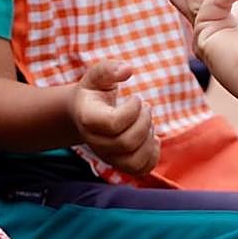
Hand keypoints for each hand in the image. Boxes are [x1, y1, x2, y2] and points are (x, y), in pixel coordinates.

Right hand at [70, 61, 159, 175]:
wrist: (84, 113)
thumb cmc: (94, 91)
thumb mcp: (97, 76)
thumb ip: (109, 69)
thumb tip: (127, 69)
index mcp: (89, 119)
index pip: (113, 123)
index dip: (132, 110)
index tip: (136, 97)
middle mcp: (96, 142)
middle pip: (126, 142)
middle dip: (144, 121)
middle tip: (146, 106)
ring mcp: (108, 156)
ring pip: (133, 162)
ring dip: (149, 140)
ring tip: (148, 123)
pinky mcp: (120, 163)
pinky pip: (141, 169)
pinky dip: (153, 155)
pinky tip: (152, 137)